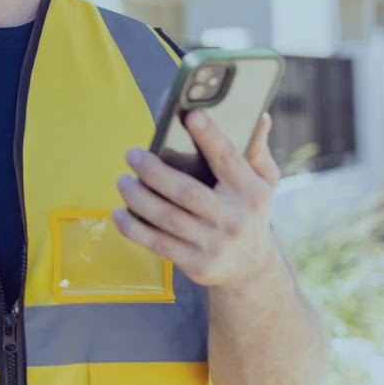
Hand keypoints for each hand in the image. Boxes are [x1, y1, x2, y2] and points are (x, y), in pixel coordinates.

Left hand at [113, 111, 281, 290]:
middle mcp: (234, 218)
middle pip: (186, 191)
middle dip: (153, 171)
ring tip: (123, 181)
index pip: (228, 159)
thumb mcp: (264, 184)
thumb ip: (257, 151)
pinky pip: (156, 243)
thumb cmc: (250, 213)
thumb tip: (261, 117)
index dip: (209, 137)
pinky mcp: (196, 264)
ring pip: (166, 217)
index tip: (190, 115)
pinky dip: (132, 227)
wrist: (253, 269)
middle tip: (132, 154)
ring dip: (137, 197)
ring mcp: (214, 244)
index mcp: (251, 192)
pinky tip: (119, 212)